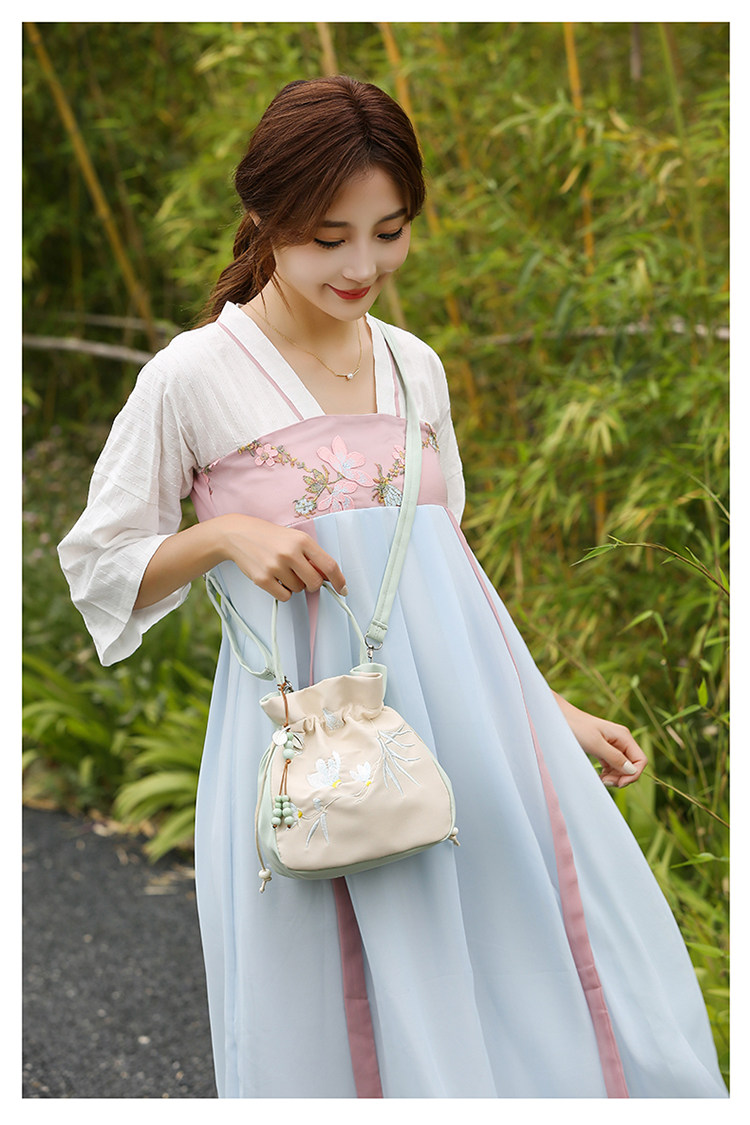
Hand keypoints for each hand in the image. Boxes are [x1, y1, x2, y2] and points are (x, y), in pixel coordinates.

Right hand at [217, 514, 347, 601]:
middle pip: (314, 583)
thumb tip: (328, 577)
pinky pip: (284, 596)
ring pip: (298, 590)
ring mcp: (275, 566)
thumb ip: (311, 556)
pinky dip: (282, 592)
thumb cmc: (270, 537)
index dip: (338, 580)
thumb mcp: (294, 538)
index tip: (342, 588)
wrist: (238, 534)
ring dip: (294, 585)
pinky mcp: (263, 579)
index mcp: (302, 540)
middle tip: (303, 577)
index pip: (329, 565)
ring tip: (282, 570)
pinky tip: (275, 578)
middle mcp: (290, 552)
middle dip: (311, 584)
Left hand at [553, 692, 646, 786]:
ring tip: (601, 780)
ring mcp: (612, 745)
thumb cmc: (576, 727)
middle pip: (632, 766)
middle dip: (622, 777)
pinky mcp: (603, 750)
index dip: (633, 775)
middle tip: (606, 782)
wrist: (559, 718)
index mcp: (624, 737)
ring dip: (615, 777)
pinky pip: (612, 765)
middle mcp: (621, 741)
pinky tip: (599, 776)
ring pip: (622, 767)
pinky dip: (608, 773)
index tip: (618, 783)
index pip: (640, 760)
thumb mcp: (595, 744)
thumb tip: (632, 771)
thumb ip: (614, 757)